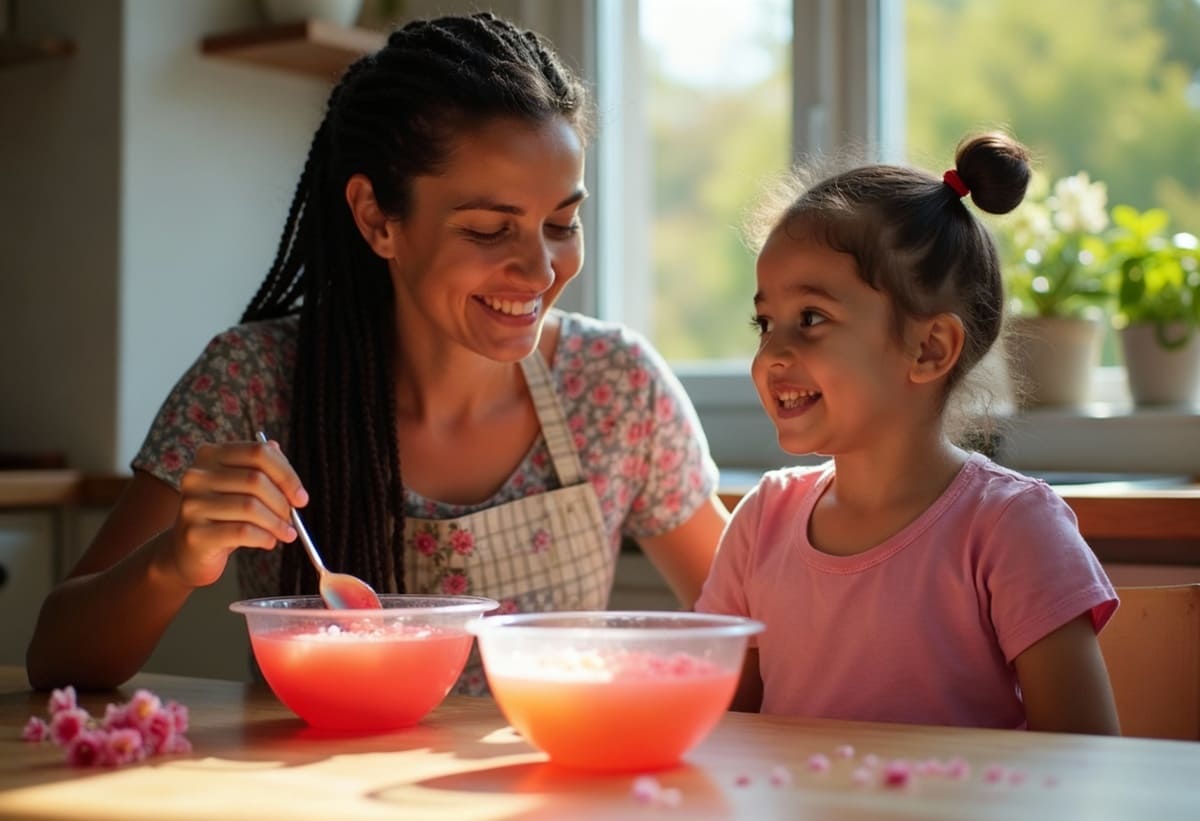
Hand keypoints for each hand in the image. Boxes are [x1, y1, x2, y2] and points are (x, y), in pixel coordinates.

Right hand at [166, 439, 306, 587]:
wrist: (190, 552)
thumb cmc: (223, 516)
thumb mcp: (241, 488)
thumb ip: (259, 467)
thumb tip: (277, 449)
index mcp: (210, 455)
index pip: (258, 452)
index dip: (287, 474)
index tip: (301, 497)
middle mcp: (197, 475)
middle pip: (256, 480)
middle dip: (283, 502)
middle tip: (293, 518)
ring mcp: (192, 504)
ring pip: (250, 507)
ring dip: (276, 523)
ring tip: (285, 533)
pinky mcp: (194, 533)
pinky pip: (242, 532)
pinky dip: (264, 537)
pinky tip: (269, 542)